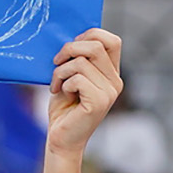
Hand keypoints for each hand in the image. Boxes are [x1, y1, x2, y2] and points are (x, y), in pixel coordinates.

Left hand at [45, 30, 122, 156]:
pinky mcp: (99, 102)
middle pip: (96, 46)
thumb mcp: (71, 76)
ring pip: (81, 62)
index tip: (70, 48)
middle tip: (56, 62)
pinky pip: (77, 78)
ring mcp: (109, 92)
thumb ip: (78, 58)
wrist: (61, 137)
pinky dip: (63, 83)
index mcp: (111, 73)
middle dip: (69, 49)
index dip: (90, 35)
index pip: (112, 40)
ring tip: (57, 84)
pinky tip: (61, 94)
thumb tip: (71, 37)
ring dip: (61, 71)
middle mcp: (115, 82)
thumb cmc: (64, 107)